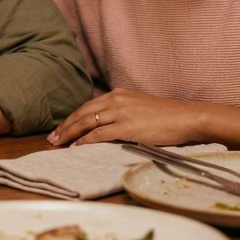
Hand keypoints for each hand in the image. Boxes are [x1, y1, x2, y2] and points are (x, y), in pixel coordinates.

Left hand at [47, 87, 196, 146]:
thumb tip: (108, 123)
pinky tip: (77, 146)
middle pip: (82, 113)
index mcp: (118, 94)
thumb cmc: (167, 116)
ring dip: (70, 133)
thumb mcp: (139, 107)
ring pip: (87, 122)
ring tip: (58, 143)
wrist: (187, 116)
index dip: (72, 118)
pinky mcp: (127, 127)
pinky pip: (99, 134)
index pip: (88, 106)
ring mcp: (121, 112)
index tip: (61, 128)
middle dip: (65, 126)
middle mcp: (116, 100)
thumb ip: (123, 111)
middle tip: (52, 137)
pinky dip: (86, 140)